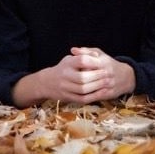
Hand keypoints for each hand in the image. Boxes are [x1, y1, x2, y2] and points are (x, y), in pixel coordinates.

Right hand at [12, 47, 135, 105]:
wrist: (47, 83)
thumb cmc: (64, 68)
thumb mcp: (70, 58)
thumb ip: (84, 55)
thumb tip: (96, 55)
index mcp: (67, 64)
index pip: (81, 61)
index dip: (93, 62)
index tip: (103, 63)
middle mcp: (64, 76)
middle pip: (82, 78)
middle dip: (97, 76)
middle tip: (108, 74)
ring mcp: (65, 88)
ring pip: (83, 89)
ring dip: (97, 86)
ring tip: (107, 82)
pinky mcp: (67, 98)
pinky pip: (82, 99)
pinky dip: (93, 96)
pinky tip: (102, 93)